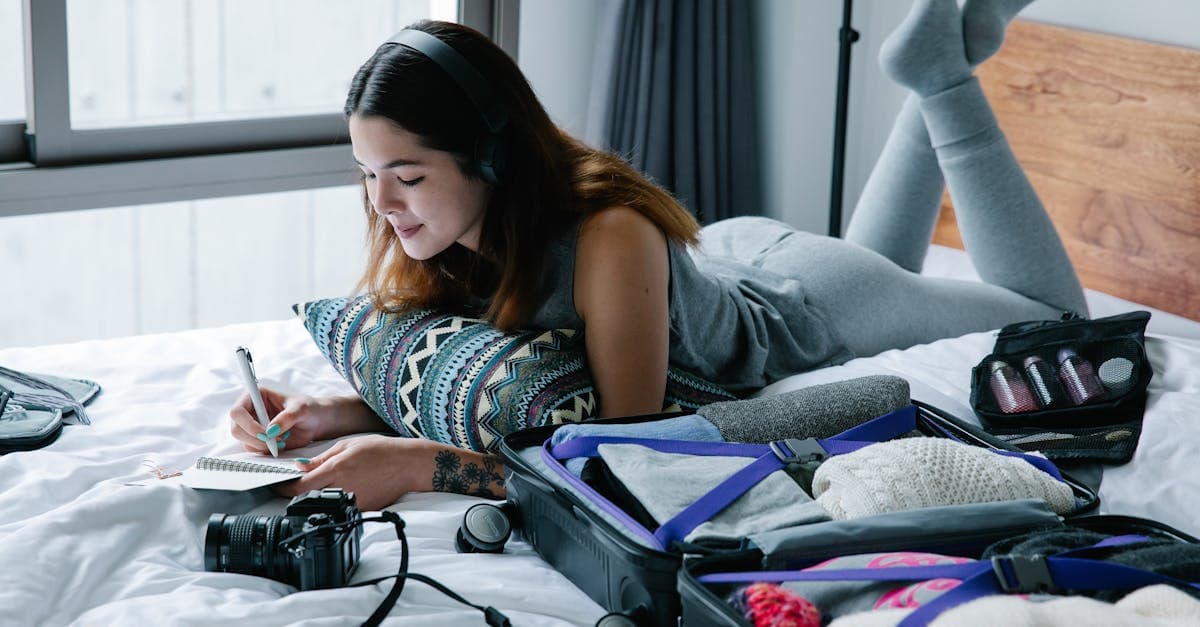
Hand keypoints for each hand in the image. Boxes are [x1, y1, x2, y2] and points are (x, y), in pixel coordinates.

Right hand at [229, 389, 369, 453]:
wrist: (318, 421)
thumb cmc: (310, 408)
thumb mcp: (302, 409)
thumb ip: (286, 418)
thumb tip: (270, 431)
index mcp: (256, 396)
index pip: (237, 411)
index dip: (248, 424)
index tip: (266, 433)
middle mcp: (250, 410)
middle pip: (236, 429)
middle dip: (255, 438)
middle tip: (275, 442)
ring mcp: (253, 426)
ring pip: (244, 441)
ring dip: (262, 446)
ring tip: (283, 440)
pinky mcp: (258, 439)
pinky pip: (253, 449)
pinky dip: (265, 450)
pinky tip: (281, 444)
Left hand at [275, 435, 440, 509]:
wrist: (408, 465)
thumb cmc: (381, 451)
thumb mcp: (347, 446)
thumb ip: (321, 459)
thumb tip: (299, 468)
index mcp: (336, 470)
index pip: (299, 486)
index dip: (283, 488)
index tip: (276, 484)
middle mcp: (343, 488)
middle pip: (307, 498)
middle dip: (297, 492)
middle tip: (293, 484)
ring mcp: (353, 501)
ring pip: (324, 504)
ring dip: (316, 497)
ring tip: (321, 483)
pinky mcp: (363, 509)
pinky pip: (341, 507)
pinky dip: (335, 500)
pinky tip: (341, 488)